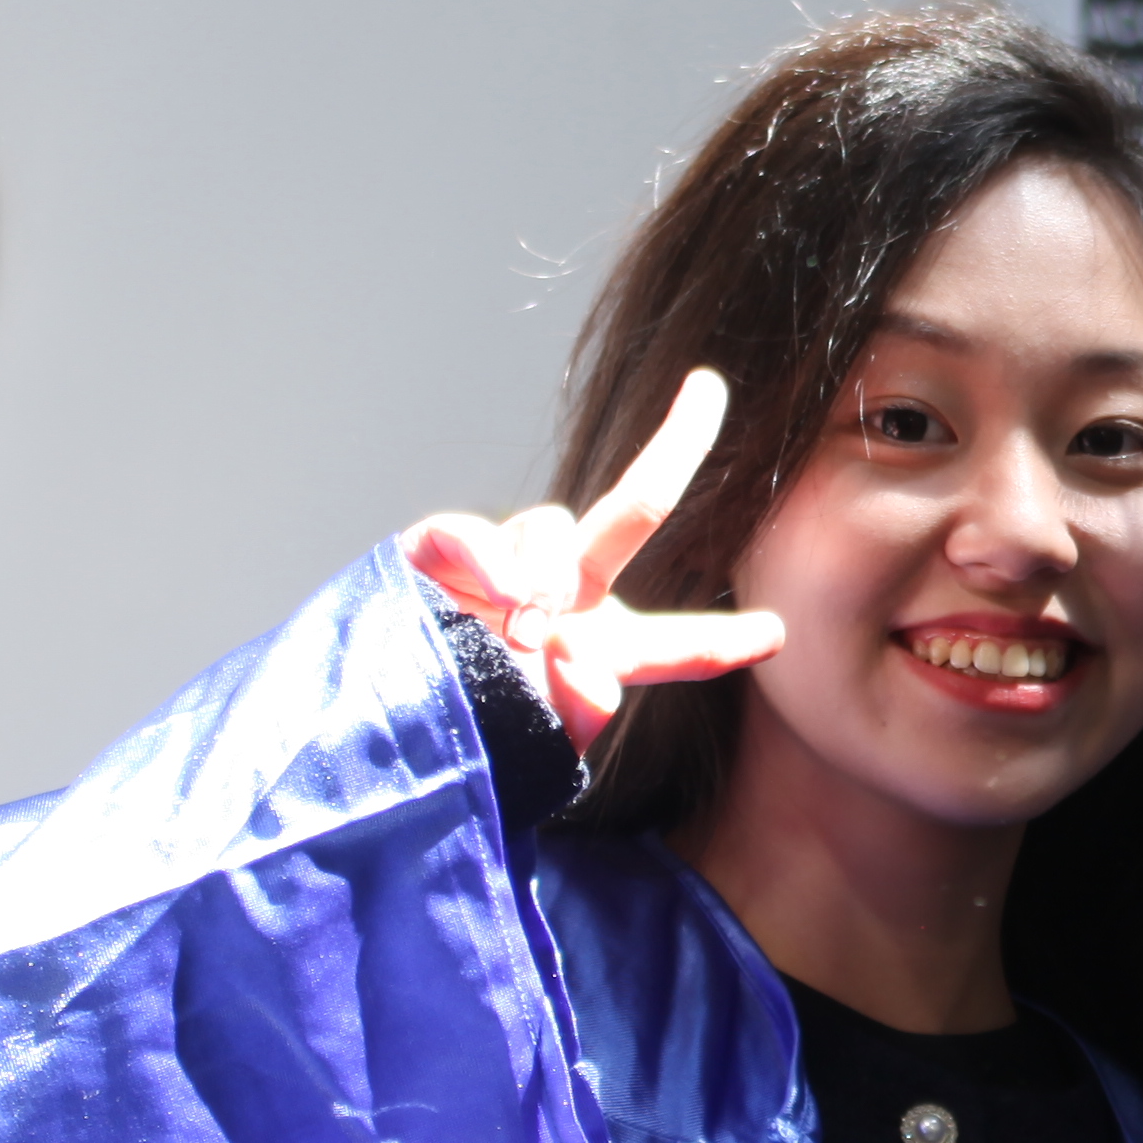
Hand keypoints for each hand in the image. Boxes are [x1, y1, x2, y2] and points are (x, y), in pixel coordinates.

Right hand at [399, 367, 785, 747]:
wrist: (365, 747)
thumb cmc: (457, 748)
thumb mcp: (527, 750)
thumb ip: (571, 716)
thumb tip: (588, 669)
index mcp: (593, 649)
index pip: (671, 647)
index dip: (723, 641)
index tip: (777, 635)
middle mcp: (557, 599)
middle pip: (629, 515)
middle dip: (673, 450)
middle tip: (709, 391)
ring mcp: (498, 572)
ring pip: (551, 527)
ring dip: (545, 571)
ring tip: (522, 627)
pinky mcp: (433, 556)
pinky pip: (466, 533)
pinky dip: (482, 558)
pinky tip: (493, 597)